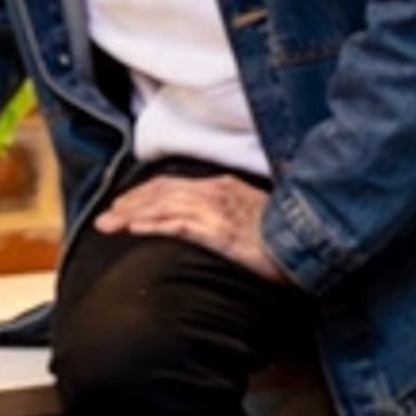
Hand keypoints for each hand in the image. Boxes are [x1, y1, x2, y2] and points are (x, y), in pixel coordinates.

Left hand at [93, 174, 283, 281]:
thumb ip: (248, 196)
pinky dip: (152, 225)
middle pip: (161, 193)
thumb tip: (265, 173)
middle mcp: (214, 193)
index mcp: (223, 185)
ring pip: (161, 207)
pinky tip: (132, 229)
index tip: (125, 202)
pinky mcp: (216, 233)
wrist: (310, 242)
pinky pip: (176, 226)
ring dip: (130, 215)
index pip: (174, 185)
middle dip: (130, 203)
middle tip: (105, 216)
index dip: (145, 192)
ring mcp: (214, 212)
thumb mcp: (266, 206)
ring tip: (107, 225)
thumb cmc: (288, 230)